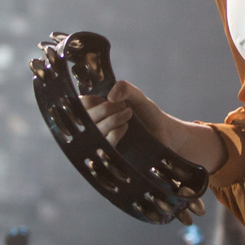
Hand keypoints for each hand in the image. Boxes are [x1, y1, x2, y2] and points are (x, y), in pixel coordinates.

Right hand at [79, 80, 227, 172]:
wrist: (164, 133)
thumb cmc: (147, 114)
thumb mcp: (136, 97)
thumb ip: (125, 89)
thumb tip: (110, 98)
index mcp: (98, 111)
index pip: (80, 106)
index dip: (90, 101)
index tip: (107, 99)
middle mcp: (97, 126)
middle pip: (85, 118)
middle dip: (103, 109)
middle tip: (122, 105)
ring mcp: (103, 142)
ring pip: (94, 131)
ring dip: (111, 119)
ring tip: (128, 114)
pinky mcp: (111, 155)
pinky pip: (104, 145)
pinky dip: (113, 133)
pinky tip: (125, 127)